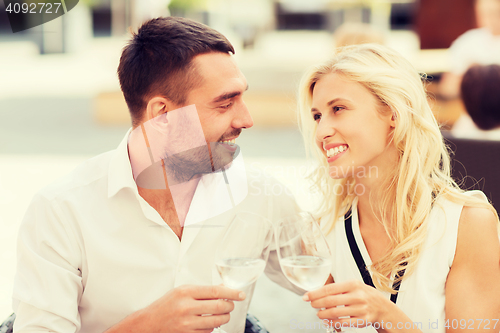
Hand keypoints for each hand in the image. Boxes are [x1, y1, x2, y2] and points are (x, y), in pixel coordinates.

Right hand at [106, 284, 245, 332]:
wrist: (148, 323)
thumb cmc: (165, 305)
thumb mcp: (181, 291)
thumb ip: (201, 291)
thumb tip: (223, 289)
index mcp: (185, 292)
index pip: (215, 291)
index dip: (231, 292)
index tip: (240, 294)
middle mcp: (186, 307)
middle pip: (219, 306)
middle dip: (230, 306)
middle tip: (231, 304)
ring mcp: (187, 323)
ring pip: (216, 321)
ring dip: (224, 317)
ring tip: (223, 313)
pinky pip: (208, 332)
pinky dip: (213, 327)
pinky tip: (210, 322)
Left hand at [303, 280, 391, 328]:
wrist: (382, 307)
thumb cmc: (364, 294)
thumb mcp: (353, 285)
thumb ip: (338, 288)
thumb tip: (318, 292)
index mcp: (353, 284)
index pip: (329, 289)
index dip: (315, 293)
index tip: (306, 296)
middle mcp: (357, 296)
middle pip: (330, 301)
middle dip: (317, 303)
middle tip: (312, 304)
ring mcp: (360, 309)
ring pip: (335, 313)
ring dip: (323, 314)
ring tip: (319, 313)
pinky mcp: (362, 320)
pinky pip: (343, 323)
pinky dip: (332, 322)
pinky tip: (327, 320)